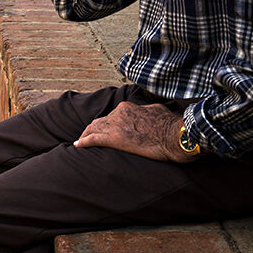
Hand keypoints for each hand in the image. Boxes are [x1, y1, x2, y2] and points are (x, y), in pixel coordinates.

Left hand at [74, 101, 194, 162]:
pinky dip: (84, 142)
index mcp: (127, 108)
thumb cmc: (170, 125)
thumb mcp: (156, 110)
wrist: (174, 136)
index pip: (111, 115)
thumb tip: (147, 112)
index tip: (104, 128)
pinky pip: (93, 139)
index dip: (106, 123)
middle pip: (100, 122)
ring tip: (81, 141)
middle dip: (93, 129)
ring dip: (86, 135)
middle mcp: (118, 114)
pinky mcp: (114, 138)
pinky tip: (78, 145)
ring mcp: (115, 126)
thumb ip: (146, 111)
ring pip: (94, 129)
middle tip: (87, 136)